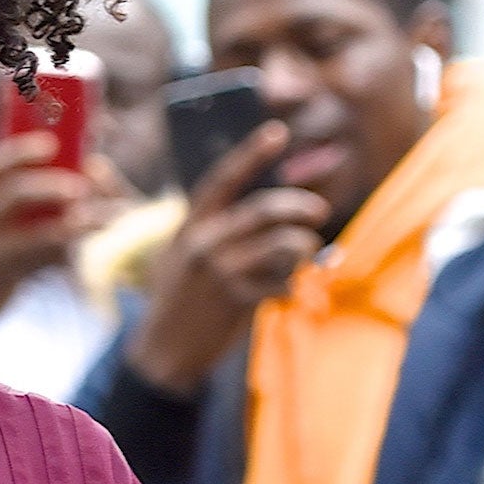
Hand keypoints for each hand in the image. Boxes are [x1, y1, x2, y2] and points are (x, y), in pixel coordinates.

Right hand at [0, 132, 117, 336]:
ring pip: (25, 234)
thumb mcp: (3, 220)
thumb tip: (93, 168)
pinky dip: (57, 256)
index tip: (52, 145)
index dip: (23, 151)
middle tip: (82, 188)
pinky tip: (78, 252)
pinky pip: (30, 263)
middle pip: (11, 193)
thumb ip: (38, 198)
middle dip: (49, 187)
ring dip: (63, 226)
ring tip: (90, 220)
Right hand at [125, 121, 329, 395]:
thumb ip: (212, 230)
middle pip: (265, 209)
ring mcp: (220, 272)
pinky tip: (284, 292)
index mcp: (191, 225)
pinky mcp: (236, 300)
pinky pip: (283, 282)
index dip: (251, 153)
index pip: (224, 179)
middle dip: (300, 207)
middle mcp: (204, 243)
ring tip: (303, 255)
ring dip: (303, 248)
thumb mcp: (181, 255)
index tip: (277, 133)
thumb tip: (264, 208)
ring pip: (282, 244)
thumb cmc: (180, 298)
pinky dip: (291, 286)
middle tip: (318, 212)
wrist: (165, 350)